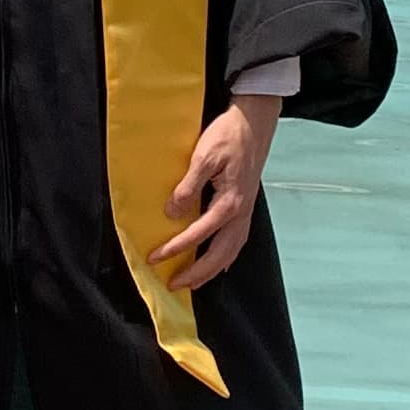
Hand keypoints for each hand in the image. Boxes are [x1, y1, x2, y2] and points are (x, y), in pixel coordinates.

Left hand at [148, 95, 279, 293]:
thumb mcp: (203, 156)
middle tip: (174, 284)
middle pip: (218, 255)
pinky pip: (236, 243)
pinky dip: (226, 258)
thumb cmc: (228, 137)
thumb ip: (188, 186)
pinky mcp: (246, 208)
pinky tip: (219, 264)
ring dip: (211, 271)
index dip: (175, 249)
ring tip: (193, 282)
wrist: (253, 124)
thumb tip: (173, 213)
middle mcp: (240, 214)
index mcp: (228, 203)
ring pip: (230, 253)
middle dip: (196, 273)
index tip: (155, 258)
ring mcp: (245, 213)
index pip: (197, 234)